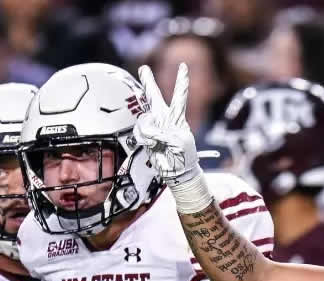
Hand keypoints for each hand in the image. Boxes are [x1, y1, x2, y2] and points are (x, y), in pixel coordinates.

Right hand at [134, 63, 206, 209]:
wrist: (178, 172)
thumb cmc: (185, 156)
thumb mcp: (180, 142)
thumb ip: (164, 133)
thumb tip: (150, 130)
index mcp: (177, 117)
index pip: (179, 95)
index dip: (181, 80)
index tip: (183, 66)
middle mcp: (164, 118)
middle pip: (154, 96)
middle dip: (148, 82)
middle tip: (143, 68)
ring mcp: (154, 126)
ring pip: (143, 119)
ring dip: (148, 131)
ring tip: (156, 142)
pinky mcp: (145, 136)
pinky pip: (139, 131)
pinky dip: (143, 138)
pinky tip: (151, 145)